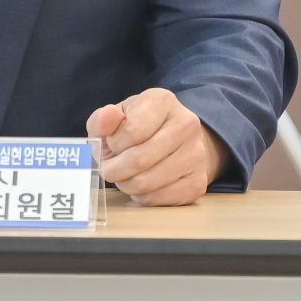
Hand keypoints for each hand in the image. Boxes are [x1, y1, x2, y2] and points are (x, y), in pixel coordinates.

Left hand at [86, 88, 229, 205]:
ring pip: (146, 183)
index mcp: (163, 101)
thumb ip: (103, 119)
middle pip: (138, 159)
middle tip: (110, 168)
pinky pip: (157, 199)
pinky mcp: (198, 182)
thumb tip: (107, 116)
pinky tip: (143, 183)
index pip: (131, 131)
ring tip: (126, 175)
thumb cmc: (139, 127)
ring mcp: (196, 154)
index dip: (113, 144)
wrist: (176, 142)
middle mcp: (186, 124)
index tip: (112, 144)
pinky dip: (141, 196)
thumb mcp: (116, 118)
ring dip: (126, 184)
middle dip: (115, 169)